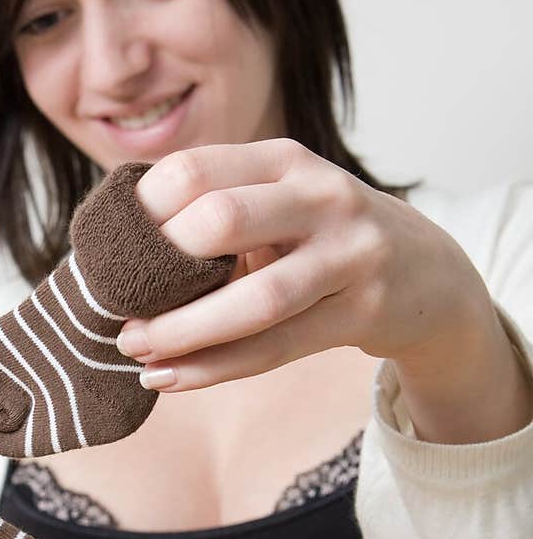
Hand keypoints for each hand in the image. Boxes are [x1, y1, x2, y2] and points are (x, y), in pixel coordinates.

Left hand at [116, 139, 492, 391]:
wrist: (428, 274)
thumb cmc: (322, 239)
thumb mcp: (279, 203)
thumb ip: (214, 213)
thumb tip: (111, 258)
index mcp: (283, 160)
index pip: (193, 171)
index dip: (141, 215)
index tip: (111, 256)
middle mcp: (320, 195)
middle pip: (220, 221)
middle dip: (156, 271)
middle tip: (117, 308)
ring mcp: (350, 252)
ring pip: (254, 298)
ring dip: (183, 331)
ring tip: (135, 349)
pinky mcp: (364, 310)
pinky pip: (277, 346)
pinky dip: (216, 367)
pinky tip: (171, 379)